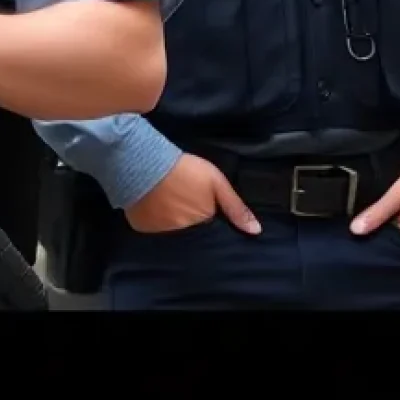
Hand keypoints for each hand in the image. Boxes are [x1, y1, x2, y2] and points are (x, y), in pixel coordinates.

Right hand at [124, 153, 260, 235]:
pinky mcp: (142, 229)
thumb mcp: (217, 183)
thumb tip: (256, 231)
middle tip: (186, 196)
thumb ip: (236, 208)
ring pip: (173, 229)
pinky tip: (157, 204)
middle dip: (192, 216)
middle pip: (192, 227)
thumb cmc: (186, 170)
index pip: (210, 223)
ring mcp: (161, 233)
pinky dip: (156, 220)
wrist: (148, 165)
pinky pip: (154, 229)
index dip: (208, 211)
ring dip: (174, 218)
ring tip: (171, 198)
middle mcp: (182, 232)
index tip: (204, 201)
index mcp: (202, 220)